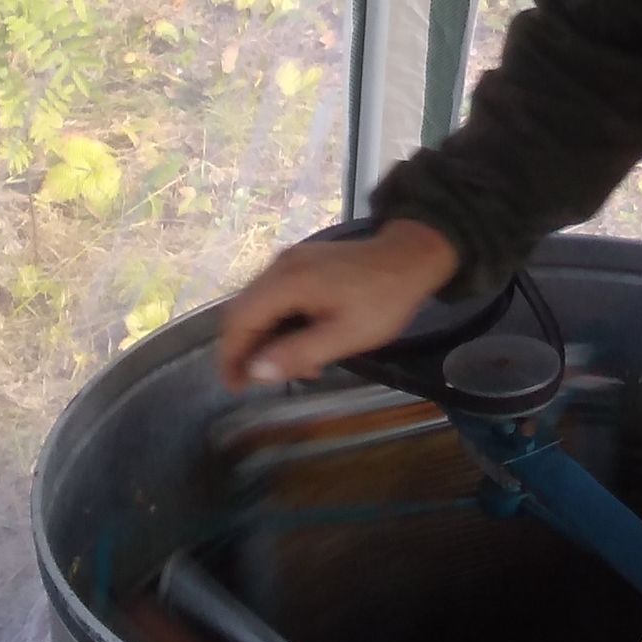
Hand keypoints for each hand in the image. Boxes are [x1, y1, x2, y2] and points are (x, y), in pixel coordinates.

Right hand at [215, 218, 460, 388]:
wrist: (412, 255)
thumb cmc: (383, 299)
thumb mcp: (346, 336)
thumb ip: (299, 353)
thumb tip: (256, 372)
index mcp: (287, 282)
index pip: (239, 321)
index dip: (230, 356)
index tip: (236, 386)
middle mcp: (280, 266)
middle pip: (243, 312)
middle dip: (245, 350)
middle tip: (258, 382)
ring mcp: (289, 261)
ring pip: (257, 305)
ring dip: (265, 338)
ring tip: (292, 367)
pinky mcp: (301, 263)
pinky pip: (275, 296)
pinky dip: (279, 323)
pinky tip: (302, 343)